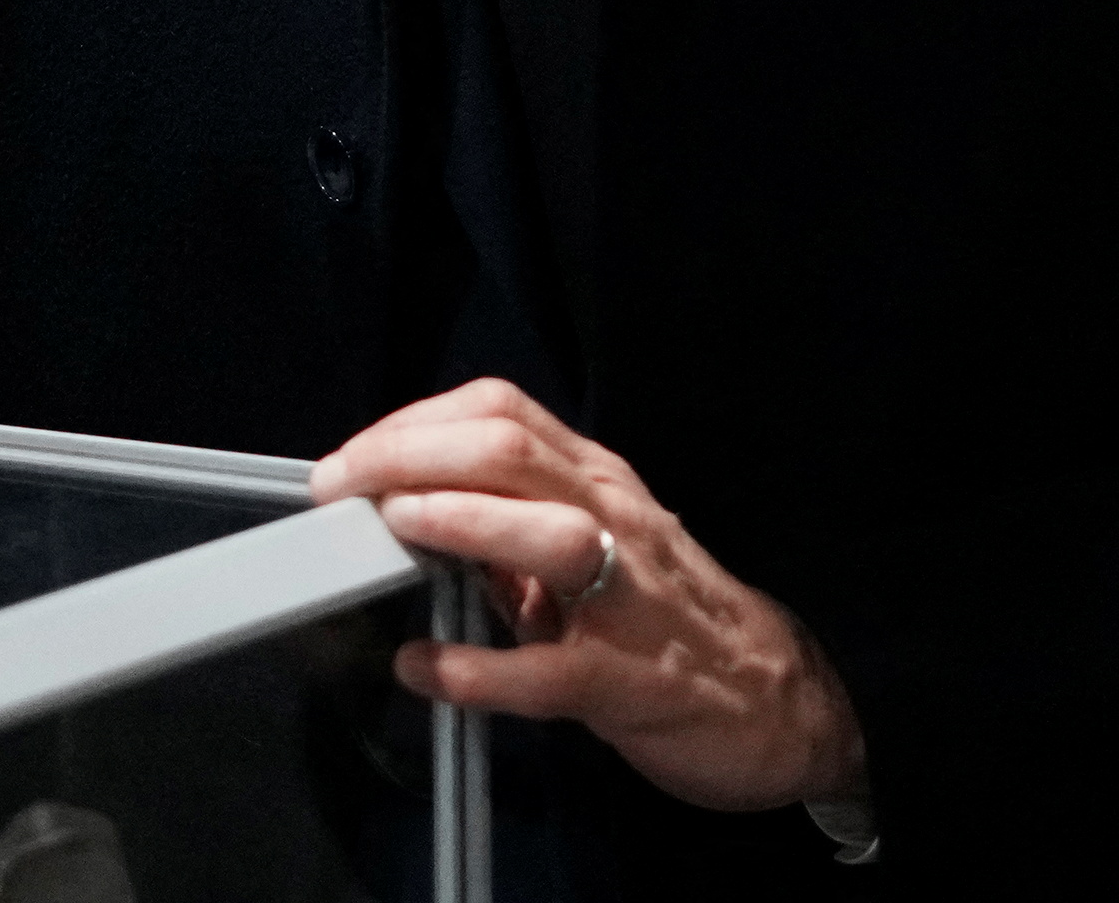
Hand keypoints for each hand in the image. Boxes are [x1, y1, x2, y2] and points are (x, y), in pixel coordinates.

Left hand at [310, 379, 866, 813]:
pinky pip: (548, 672)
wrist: (776, 706)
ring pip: (548, 533)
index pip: (501, 412)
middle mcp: (614, 519)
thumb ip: (512, 530)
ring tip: (395, 531)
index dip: (414, 423)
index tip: (353, 458)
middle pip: (509, 451)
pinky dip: (477, 671)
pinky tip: (424, 670)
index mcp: (598, 482)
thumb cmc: (671, 620)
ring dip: (461, 522)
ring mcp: (628, 600)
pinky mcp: (631, 683)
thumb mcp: (596, 549)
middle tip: (341, 487)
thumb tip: (414, 517)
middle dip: (409, 457)